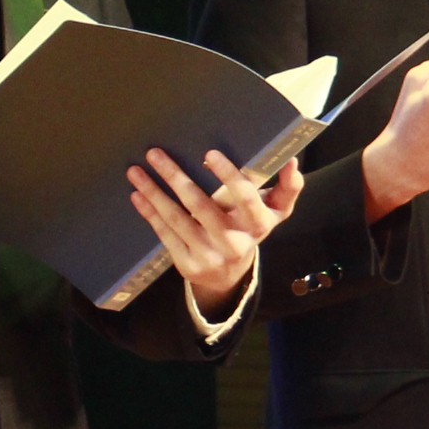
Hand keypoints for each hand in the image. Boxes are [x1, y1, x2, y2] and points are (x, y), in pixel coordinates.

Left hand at [130, 147, 293, 314]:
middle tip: (154, 152)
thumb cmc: (250, 227)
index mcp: (259, 224)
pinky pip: (166, 235)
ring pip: (177, 219)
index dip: (229, 175)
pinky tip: (138, 195)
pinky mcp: (189, 265)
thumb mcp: (274, 212)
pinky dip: (150, 213)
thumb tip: (292, 161)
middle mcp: (235, 242)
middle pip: (201, 205)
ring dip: (154, 192)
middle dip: (175, 176)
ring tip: (136, 171)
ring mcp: (210, 256)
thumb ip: (288, 187)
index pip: (245, 197)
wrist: (231, 275)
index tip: (209, 153)